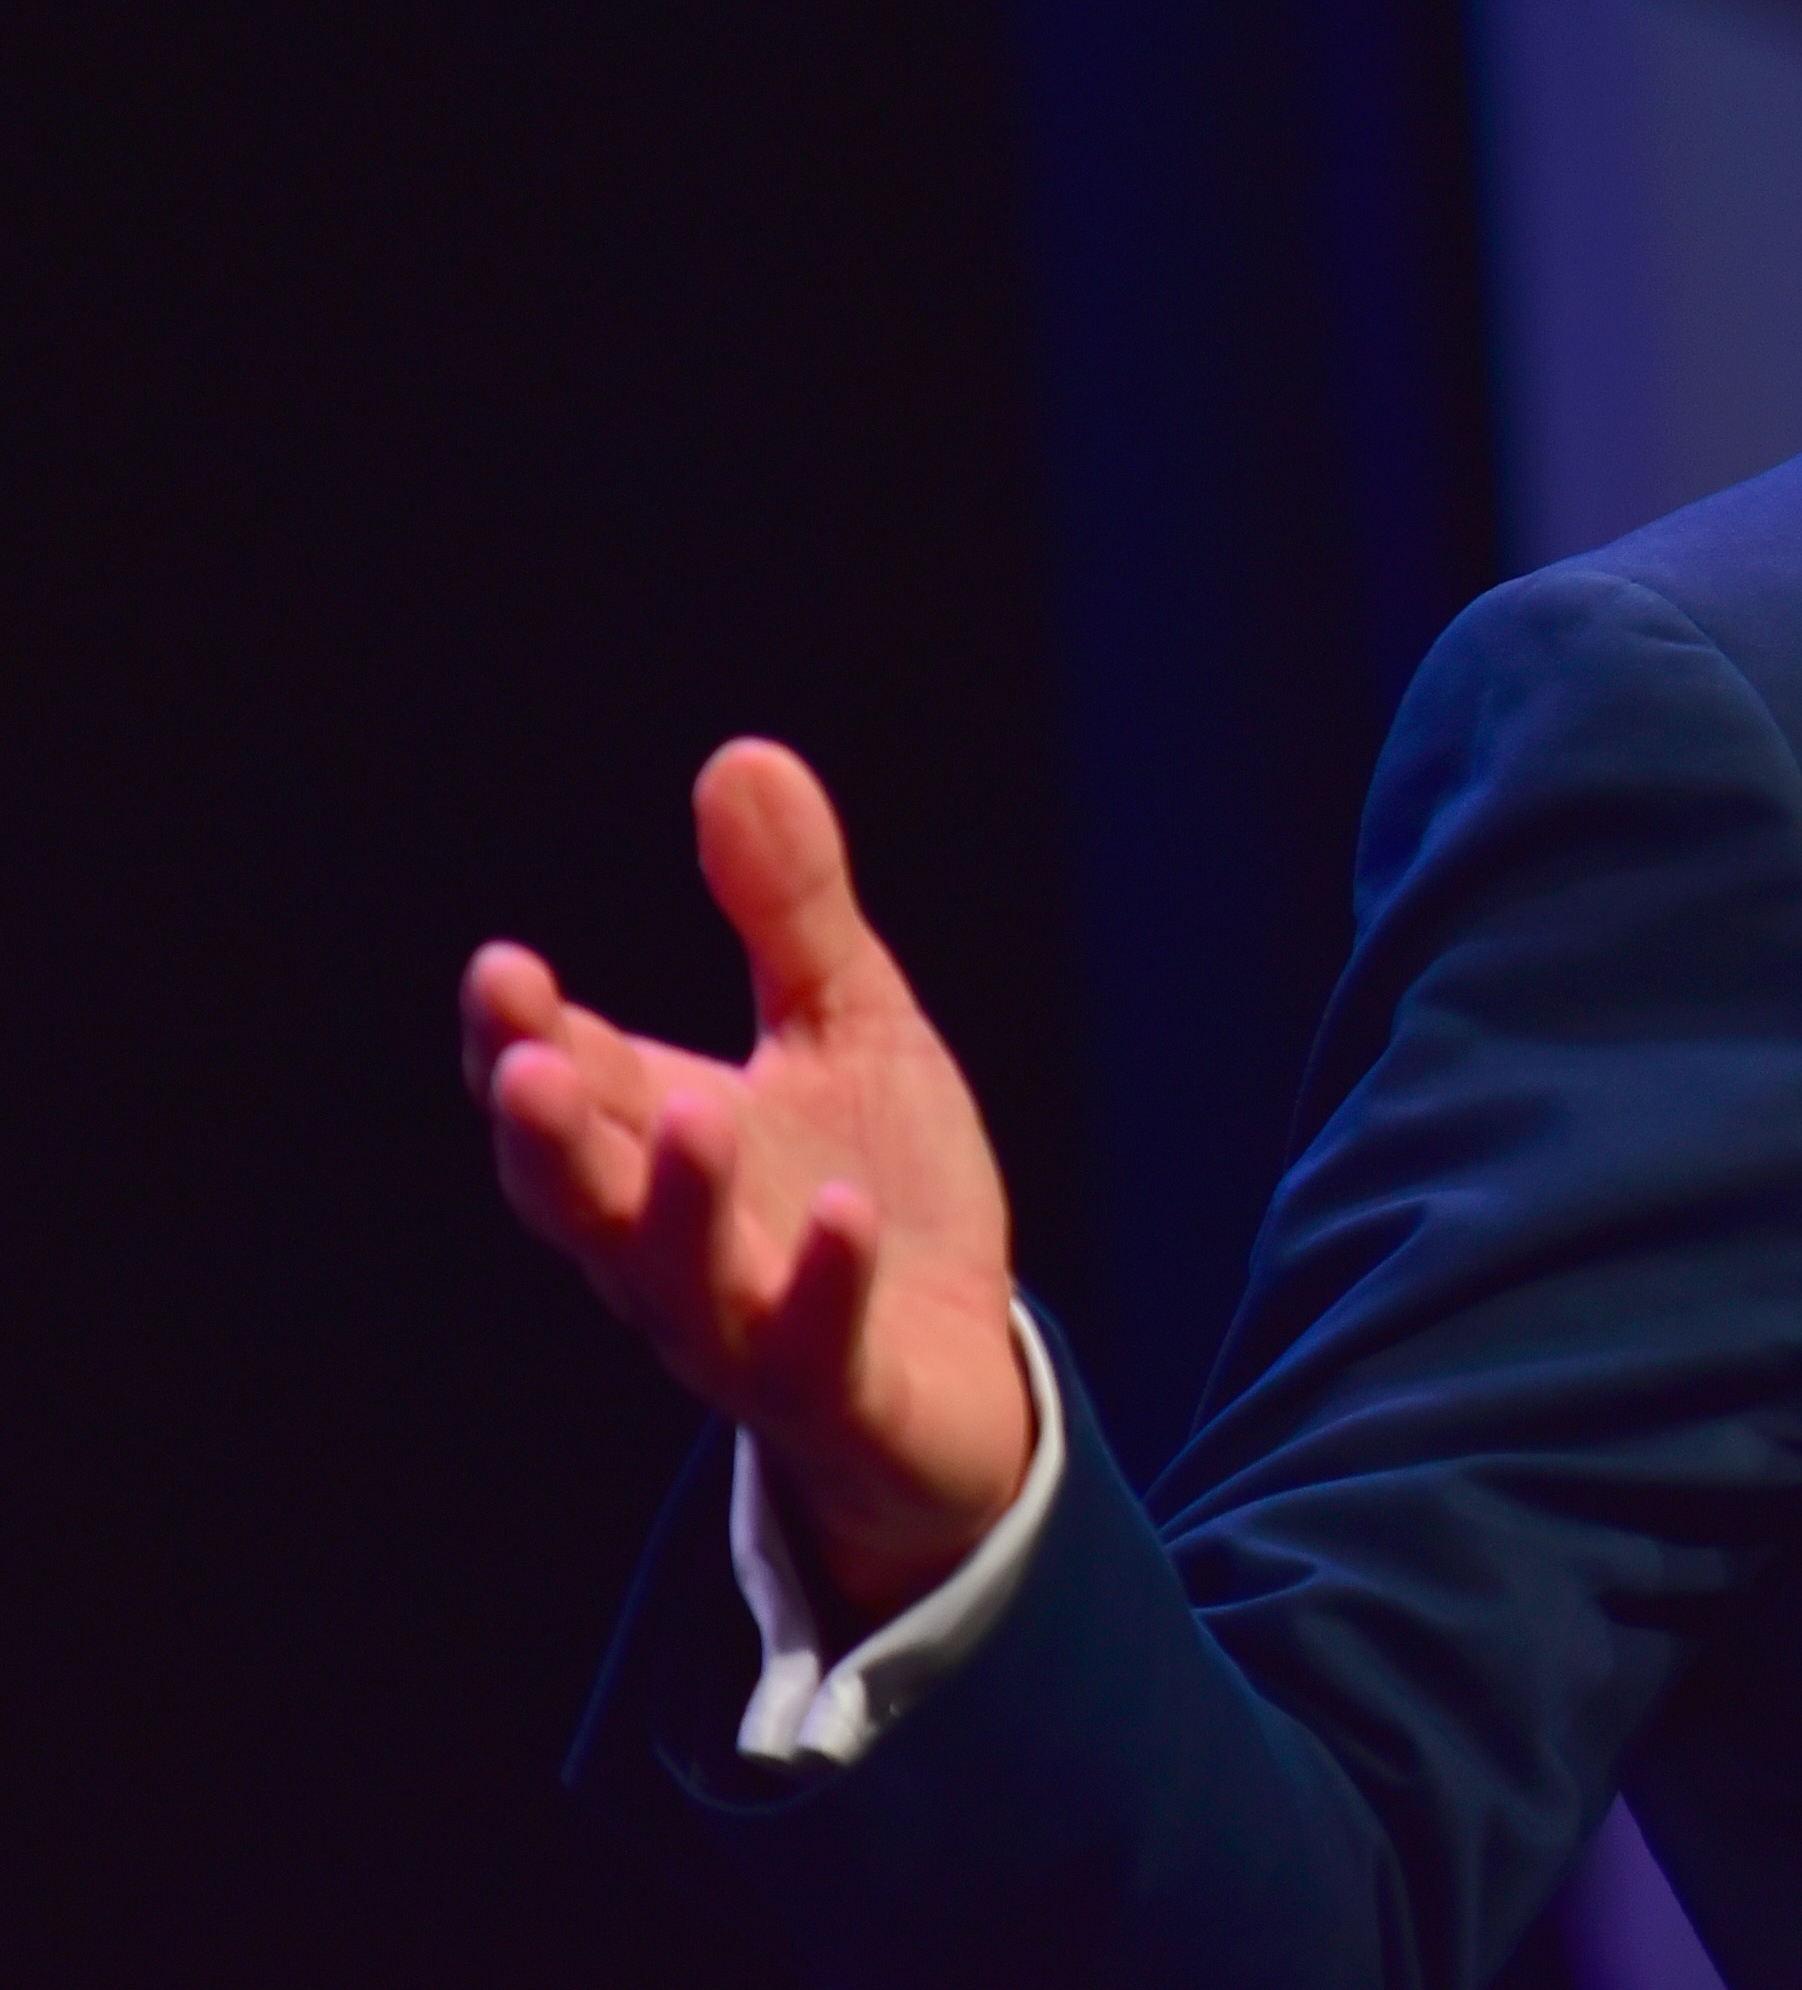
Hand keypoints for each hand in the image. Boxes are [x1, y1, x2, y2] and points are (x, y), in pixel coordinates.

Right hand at [464, 738, 1032, 1621]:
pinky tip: (844, 1214)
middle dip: (547, 1133)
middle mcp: (672, 1245)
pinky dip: (821, 1281)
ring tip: (693, 1112)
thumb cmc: (871, 1191)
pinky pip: (813, 1345)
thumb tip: (740, 755)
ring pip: (676, 1281)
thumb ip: (789, 910)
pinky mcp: (836, 1388)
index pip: (564, 1089)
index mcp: (657, 1146)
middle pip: (580, 1196)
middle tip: (528, 1061)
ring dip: (672, 1204)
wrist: (956, 1373)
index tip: (502, 971)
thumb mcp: (847, 1026)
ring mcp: (745, 1325)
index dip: (521, 1040)